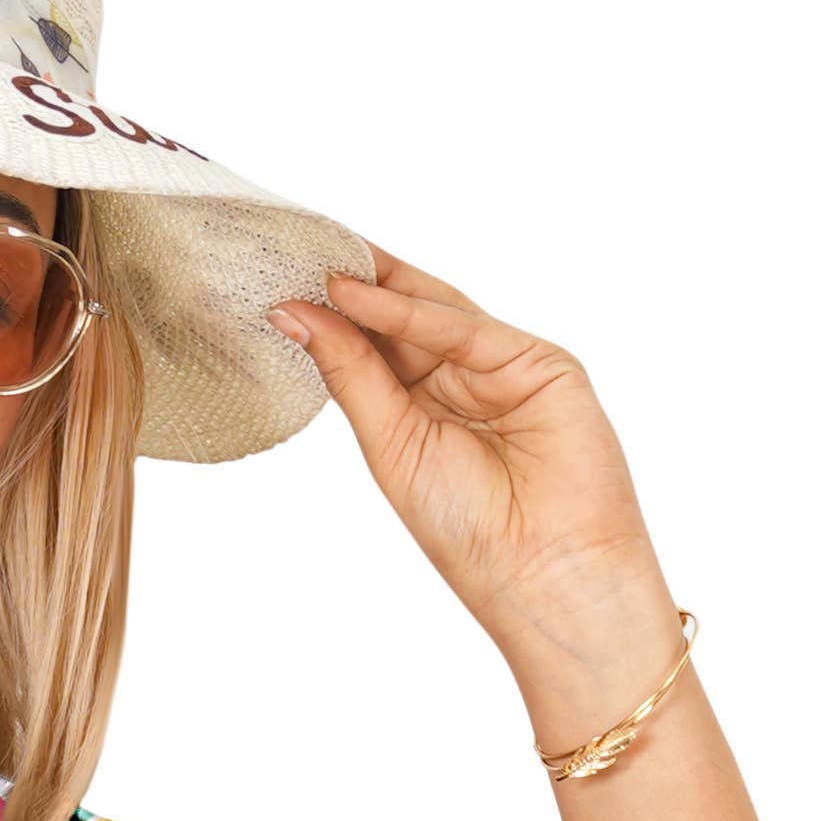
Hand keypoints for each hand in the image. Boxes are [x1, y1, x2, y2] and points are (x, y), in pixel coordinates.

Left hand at [271, 247, 685, 735]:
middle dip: (349, 284)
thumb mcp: (390, 447)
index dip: (329, 315)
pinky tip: (358, 295)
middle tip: (291, 247)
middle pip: (401, 317)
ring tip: (312, 259)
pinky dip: (410, 309)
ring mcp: (504, 367)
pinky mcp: (540, 362)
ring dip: (373, 285)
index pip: (372, 347)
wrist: (544, 573)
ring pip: (431, 311)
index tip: (276, 280)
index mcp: (423, 412)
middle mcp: (462, 382)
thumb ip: (351, 376)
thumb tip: (297, 317)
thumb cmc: (469, 532)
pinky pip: (464, 327)